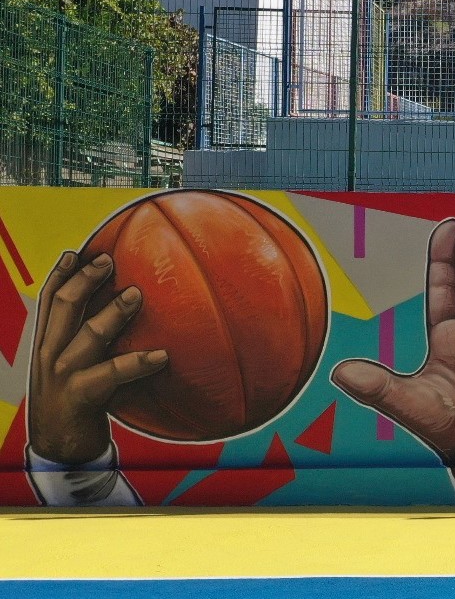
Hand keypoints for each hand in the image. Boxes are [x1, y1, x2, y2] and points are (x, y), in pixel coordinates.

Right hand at [27, 251, 168, 465]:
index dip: (59, 275)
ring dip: (113, 313)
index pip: (46, 302)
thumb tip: (125, 314)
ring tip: (137, 295)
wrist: (58, 449)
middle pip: (62, 306)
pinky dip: (138, 363)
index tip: (75, 252)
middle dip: (84, 279)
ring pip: (87, 335)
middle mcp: (49, 355)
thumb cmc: (77, 403)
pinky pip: (112, 374)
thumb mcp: (76, 367)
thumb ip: (90, 342)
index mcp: (45, 344)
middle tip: (109, 260)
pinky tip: (162, 356)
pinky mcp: (79, 395)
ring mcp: (61, 375)